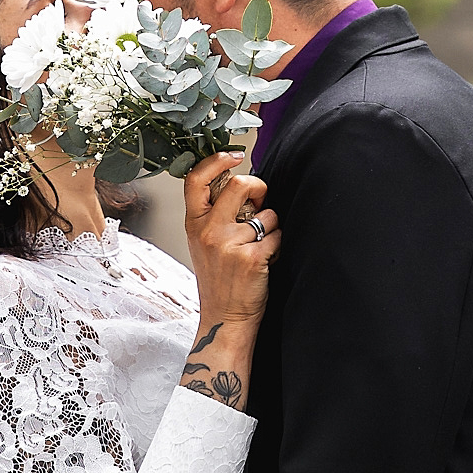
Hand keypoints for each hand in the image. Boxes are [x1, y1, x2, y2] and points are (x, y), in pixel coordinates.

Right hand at [185, 152, 280, 332]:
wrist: (225, 317)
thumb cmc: (219, 279)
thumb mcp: (203, 242)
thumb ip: (215, 214)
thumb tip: (241, 184)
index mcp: (194, 224)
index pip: (196, 179)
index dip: (217, 161)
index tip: (234, 155)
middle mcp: (208, 231)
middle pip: (239, 185)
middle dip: (259, 187)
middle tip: (261, 201)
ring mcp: (229, 244)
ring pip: (266, 213)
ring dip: (270, 227)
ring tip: (258, 247)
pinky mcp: (252, 258)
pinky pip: (277, 235)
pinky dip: (277, 246)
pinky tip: (265, 262)